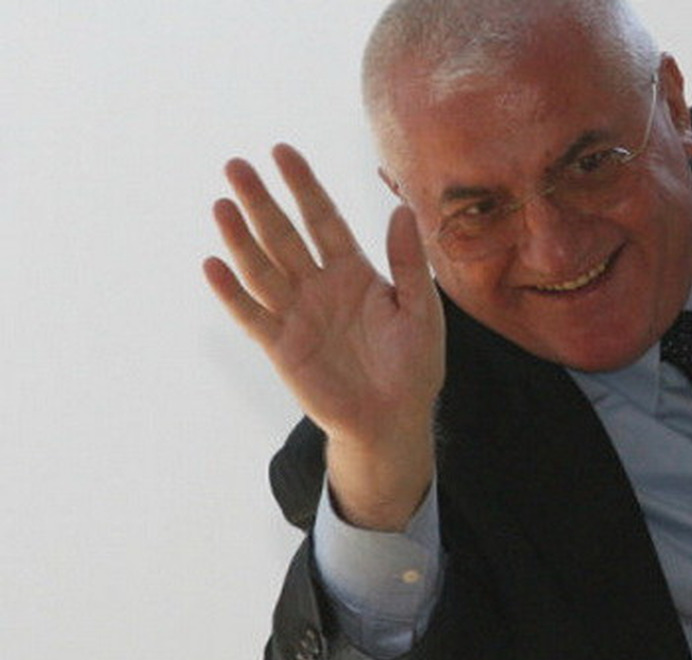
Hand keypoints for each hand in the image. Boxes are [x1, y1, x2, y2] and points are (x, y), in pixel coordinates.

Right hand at [204, 144, 443, 529]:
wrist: (394, 419)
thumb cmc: (413, 364)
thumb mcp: (421, 309)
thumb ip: (409, 262)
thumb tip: (402, 208)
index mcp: (354, 271)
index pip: (323, 219)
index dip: (304, 186)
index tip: (282, 152)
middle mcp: (319, 286)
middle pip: (284, 236)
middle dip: (261, 202)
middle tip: (236, 165)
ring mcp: (297, 314)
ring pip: (262, 269)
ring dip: (241, 239)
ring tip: (222, 205)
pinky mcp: (281, 347)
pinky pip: (252, 315)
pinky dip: (232, 293)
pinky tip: (213, 265)